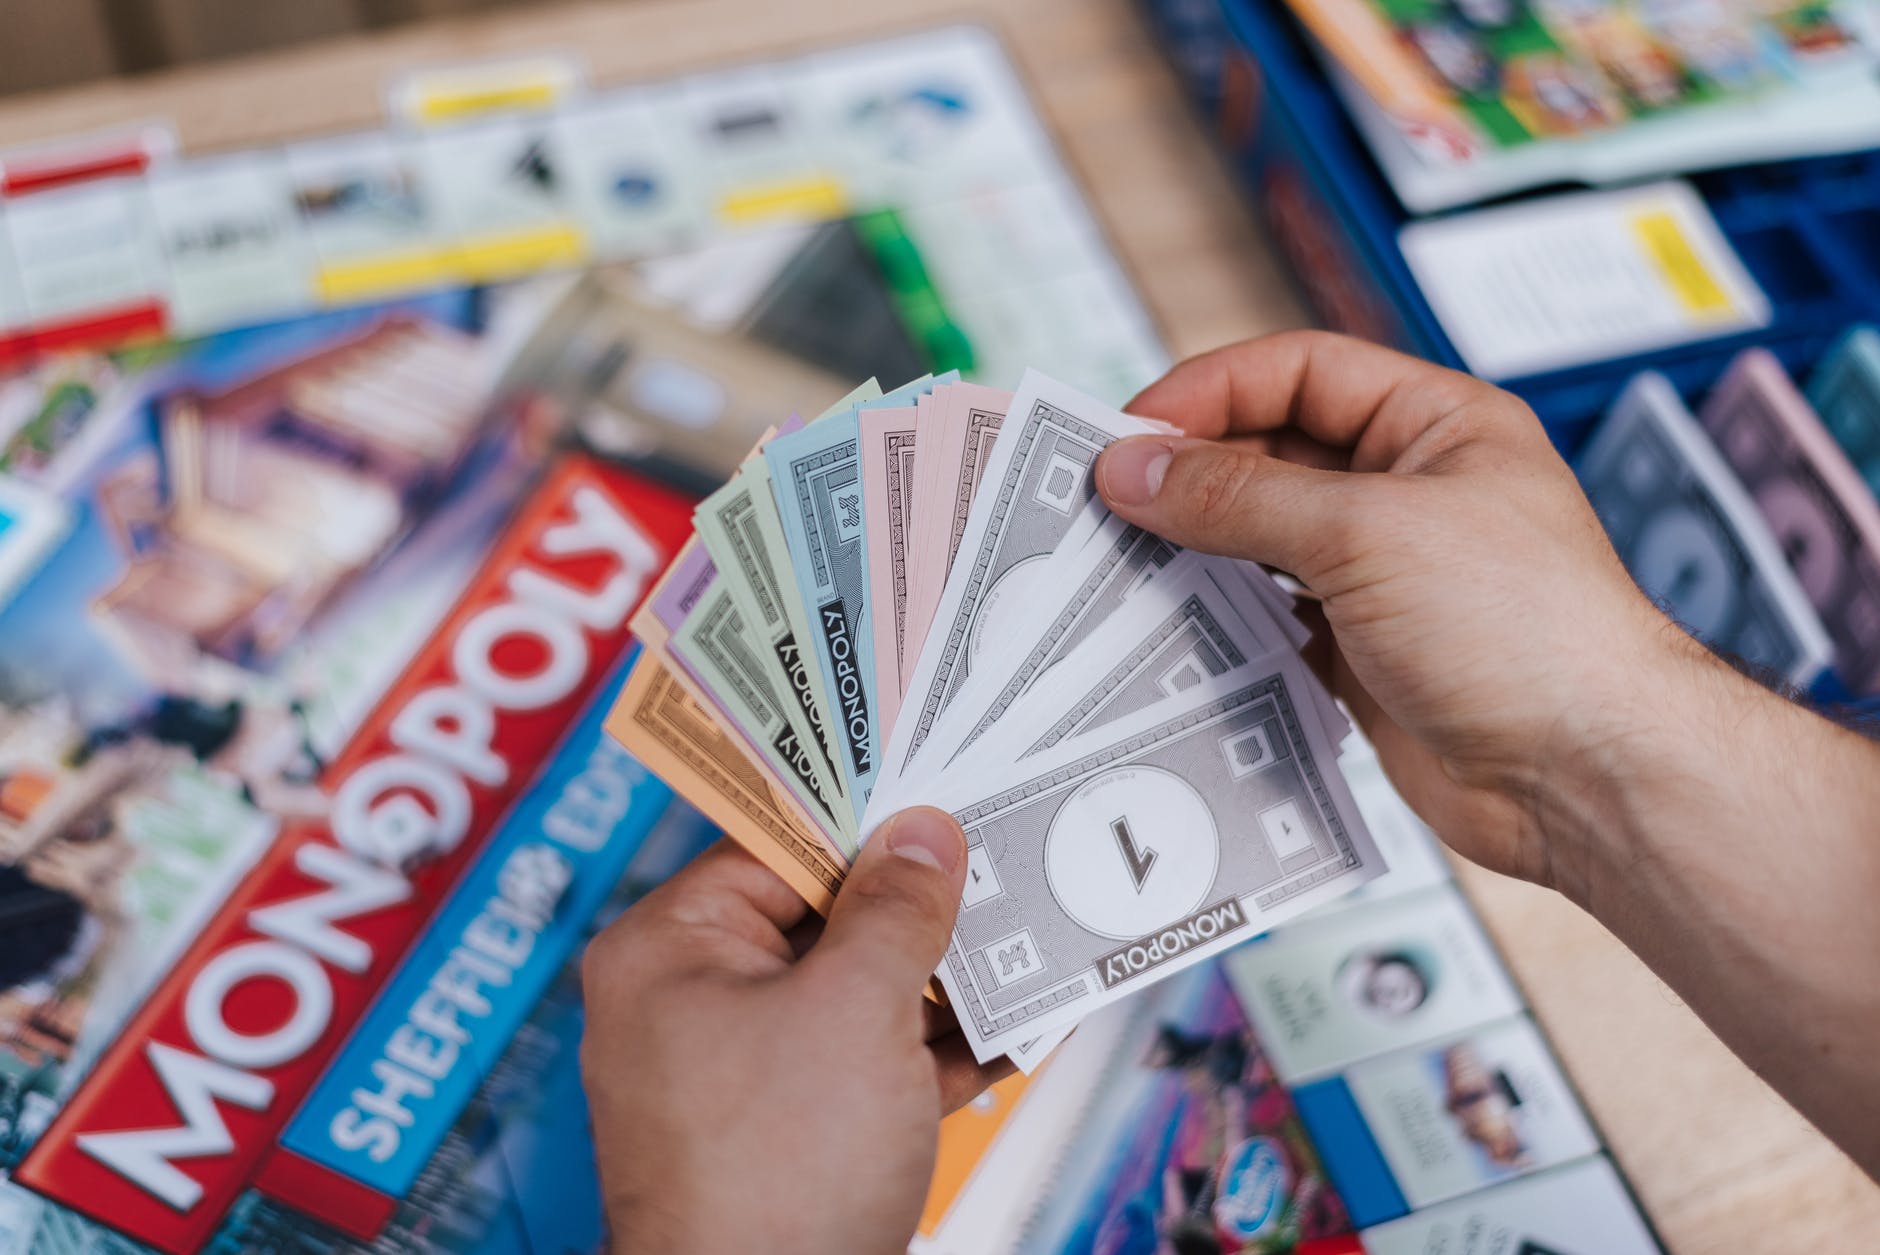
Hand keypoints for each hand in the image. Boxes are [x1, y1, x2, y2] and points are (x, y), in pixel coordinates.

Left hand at [580, 809, 1008, 1254]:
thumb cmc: (776, 1171)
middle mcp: (691, 1006)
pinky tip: (1017, 1030)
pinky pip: (867, 1068)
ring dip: (943, 982)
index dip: (863, 823)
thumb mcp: (855, 1007)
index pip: (772, 848)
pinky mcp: (789, 1139)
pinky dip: (935, 1053)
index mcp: (670, 952)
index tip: (939, 797)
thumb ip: (897, 910)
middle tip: (1000, 866)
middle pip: (820, 921)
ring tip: (1031, 941)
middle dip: (918, 909)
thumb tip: (924, 835)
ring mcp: (740, 1078)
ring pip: (853, 999)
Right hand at [1096, 331, 1689, 894]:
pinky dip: (1216, 618)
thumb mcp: (1367, 534)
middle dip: (1188, 475)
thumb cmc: (1526, 631)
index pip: (1297, 373)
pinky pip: (1265, 617)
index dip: (1209, 392)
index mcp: (1434, 425)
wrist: (1585, 778)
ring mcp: (1381, 575)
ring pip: (1258, 539)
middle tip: (1104, 504)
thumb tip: (1135, 467)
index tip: (1131, 432)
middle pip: (1267, 454)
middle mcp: (1406, 491)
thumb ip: (1239, 497)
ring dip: (1193, 550)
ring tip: (1120, 566)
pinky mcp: (1359, 653)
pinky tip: (1170, 629)